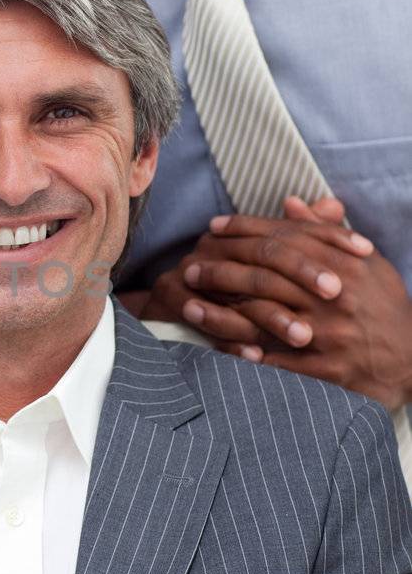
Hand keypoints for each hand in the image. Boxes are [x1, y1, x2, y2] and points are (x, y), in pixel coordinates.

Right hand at [141, 196, 366, 351]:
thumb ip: (303, 235)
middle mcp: (216, 245)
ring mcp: (191, 270)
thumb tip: (335, 206)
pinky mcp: (172, 297)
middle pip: (266, 254)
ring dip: (271, 317)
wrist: (167, 308)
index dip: (328, 236)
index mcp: (242, 234)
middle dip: (303, 275)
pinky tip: (258, 356)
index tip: (365, 251)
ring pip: (238, 291)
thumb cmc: (227, 290)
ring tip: (304, 337)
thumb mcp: (269, 265)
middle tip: (337, 293)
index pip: (291, 229)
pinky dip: (231, 339)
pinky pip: (206, 319)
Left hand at [146, 196, 411, 408]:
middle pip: (265, 276)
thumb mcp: (366, 262)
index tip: (213, 228)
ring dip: (220, 313)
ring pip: (263, 318)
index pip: (284, 240)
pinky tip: (215, 346)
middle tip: (190, 268)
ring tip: (188, 306)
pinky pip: (276, 361)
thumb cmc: (384, 306)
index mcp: (345, 265)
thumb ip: (326, 233)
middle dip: (222, 270)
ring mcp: (328, 334)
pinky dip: (245, 354)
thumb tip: (291, 204)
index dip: (244, 231)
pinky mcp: (325, 369)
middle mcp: (334, 296)